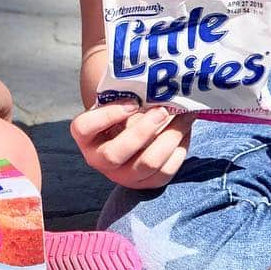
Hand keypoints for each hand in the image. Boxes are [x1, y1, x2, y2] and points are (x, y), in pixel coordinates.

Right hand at [70, 102, 191, 188]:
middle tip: (163, 110)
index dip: (109, 115)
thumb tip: (155, 85)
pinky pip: (166, 172)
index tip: (132, 102)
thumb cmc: (121, 111)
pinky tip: (185, 132)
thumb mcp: (117, 102)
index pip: (85, 128)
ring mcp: (122, 176)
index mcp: (85, 137)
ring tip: (184, 117)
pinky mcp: (145, 184)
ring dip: (169, 138)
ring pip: (147, 164)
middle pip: (115, 153)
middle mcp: (98, 160)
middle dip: (143, 130)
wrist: (130, 132)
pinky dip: (179, 150)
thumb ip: (128, 94)